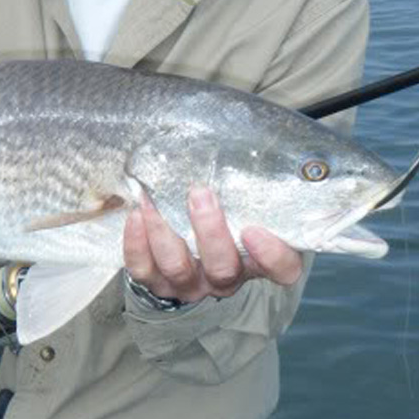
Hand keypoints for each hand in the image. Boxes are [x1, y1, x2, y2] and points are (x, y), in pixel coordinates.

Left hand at [123, 186, 303, 302]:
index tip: (254, 229)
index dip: (271, 256)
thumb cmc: (220, 199)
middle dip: (209, 231)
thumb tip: (248, 136)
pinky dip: (137, 243)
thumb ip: (249, 176)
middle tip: (199, 193)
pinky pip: (142, 269)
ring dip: (164, 232)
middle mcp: (226, 276)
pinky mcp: (155, 279)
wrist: (179, 222)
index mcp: (258, 257)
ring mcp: (190, 282)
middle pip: (223, 269)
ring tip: (152, 199)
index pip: (282, 269)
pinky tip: (137, 214)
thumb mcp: (241, 189)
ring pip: (177, 268)